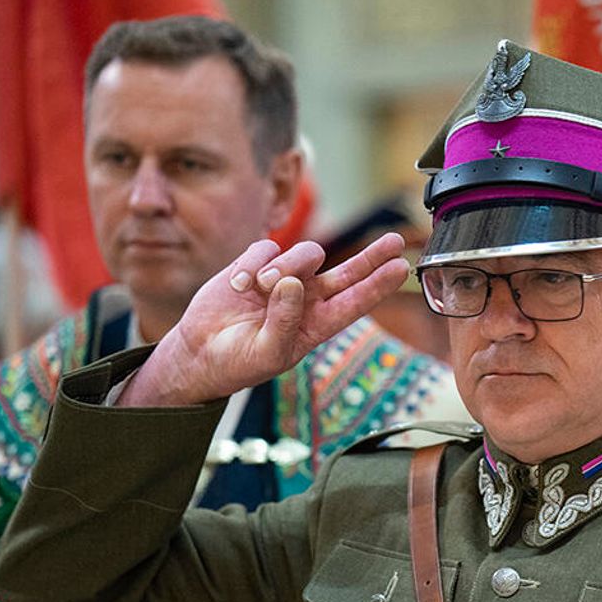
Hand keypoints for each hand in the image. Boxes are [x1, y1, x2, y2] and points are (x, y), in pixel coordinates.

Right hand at [122, 233, 409, 406]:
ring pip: (305, 253)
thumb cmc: (239, 362)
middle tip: (394, 240)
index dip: (379, 285)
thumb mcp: (267, 353)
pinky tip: (239, 285)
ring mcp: (283, 278)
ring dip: (286, 265)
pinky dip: (253, 264)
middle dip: (371, 255)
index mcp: (317, 323)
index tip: (401, 268)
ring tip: (261, 286)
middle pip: (348, 270)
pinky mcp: (255, 264)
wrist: (200, 353)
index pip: (356, 301)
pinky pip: (266, 249)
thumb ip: (284, 321)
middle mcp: (307, 298)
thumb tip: (294, 283)